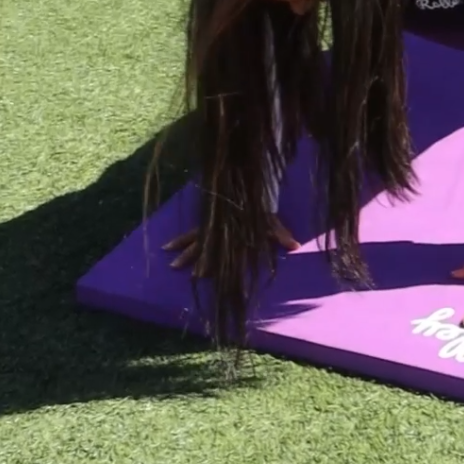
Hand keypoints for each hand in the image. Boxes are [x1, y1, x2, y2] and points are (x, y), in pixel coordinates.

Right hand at [161, 215, 299, 276]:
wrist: (255, 189)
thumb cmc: (264, 211)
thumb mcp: (273, 223)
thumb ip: (282, 235)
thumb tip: (297, 246)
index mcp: (235, 232)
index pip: (222, 250)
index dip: (212, 262)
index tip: (202, 274)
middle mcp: (220, 230)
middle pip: (205, 245)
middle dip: (193, 258)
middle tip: (180, 270)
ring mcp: (212, 225)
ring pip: (194, 238)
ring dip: (182, 249)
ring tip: (169, 260)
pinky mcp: (208, 221)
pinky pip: (191, 231)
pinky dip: (180, 238)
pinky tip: (167, 245)